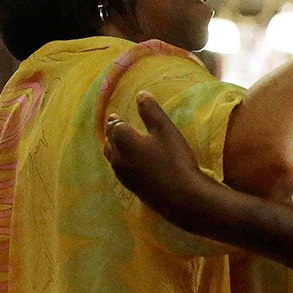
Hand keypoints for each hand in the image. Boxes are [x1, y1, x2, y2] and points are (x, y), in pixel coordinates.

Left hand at [103, 94, 213, 219]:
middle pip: (110, 142)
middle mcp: (117, 158)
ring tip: (119, 143)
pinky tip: (131, 163)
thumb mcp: (165, 130)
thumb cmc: (175, 160)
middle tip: (114, 125)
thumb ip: (151, 111)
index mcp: (123, 141)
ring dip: (114, 148)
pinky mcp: (131, 188)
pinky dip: (122, 161)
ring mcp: (123, 175)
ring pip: (113, 157)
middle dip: (112, 132)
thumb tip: (140, 94)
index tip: (114, 115)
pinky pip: (121, 170)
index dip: (116, 119)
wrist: (182, 198)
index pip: (115, 125)